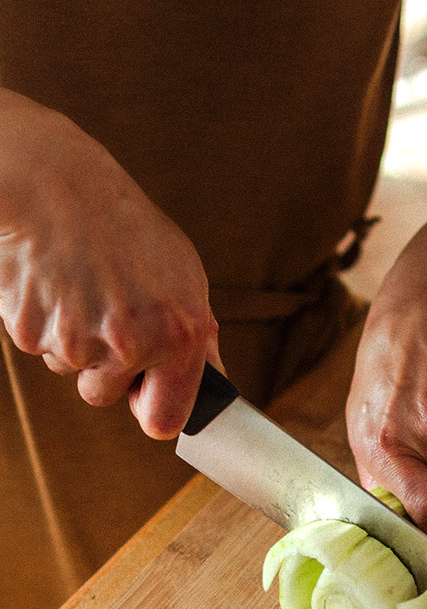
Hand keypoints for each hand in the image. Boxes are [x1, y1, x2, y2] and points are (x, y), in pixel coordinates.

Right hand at [0, 89, 218, 437]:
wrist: (56, 187)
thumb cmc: (124, 228)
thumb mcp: (183, 274)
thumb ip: (196, 333)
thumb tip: (212, 381)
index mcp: (180, 334)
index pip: (164, 421)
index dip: (150, 408)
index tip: (146, 396)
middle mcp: (132, 344)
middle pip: (104, 397)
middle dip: (104, 370)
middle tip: (106, 313)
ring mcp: (77, 342)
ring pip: (72, 370)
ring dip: (74, 341)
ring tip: (82, 286)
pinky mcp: (31, 333)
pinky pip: (40, 348)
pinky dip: (44, 322)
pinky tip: (54, 282)